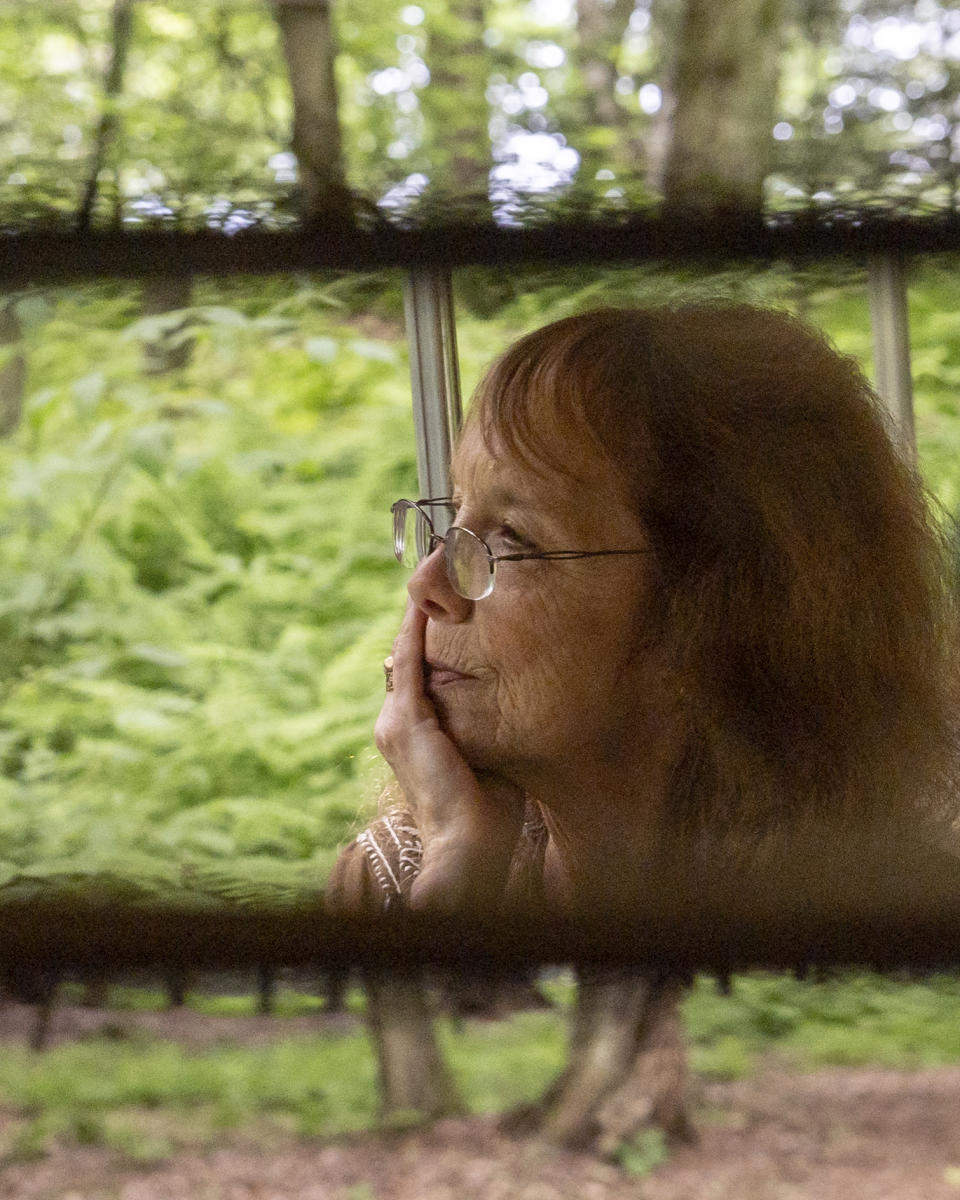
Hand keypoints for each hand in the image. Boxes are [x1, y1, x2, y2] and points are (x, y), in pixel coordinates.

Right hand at [374, 599, 523, 914]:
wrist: (466, 848)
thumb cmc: (486, 816)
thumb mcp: (487, 759)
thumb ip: (488, 728)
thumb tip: (516, 701)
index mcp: (408, 737)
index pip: (413, 676)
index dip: (427, 643)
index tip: (447, 611)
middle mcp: (393, 725)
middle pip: (403, 657)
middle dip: (420, 620)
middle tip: (439, 577)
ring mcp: (395, 722)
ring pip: (403, 653)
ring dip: (417, 617)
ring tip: (433, 577)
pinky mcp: (407, 720)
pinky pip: (409, 661)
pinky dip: (416, 630)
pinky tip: (424, 603)